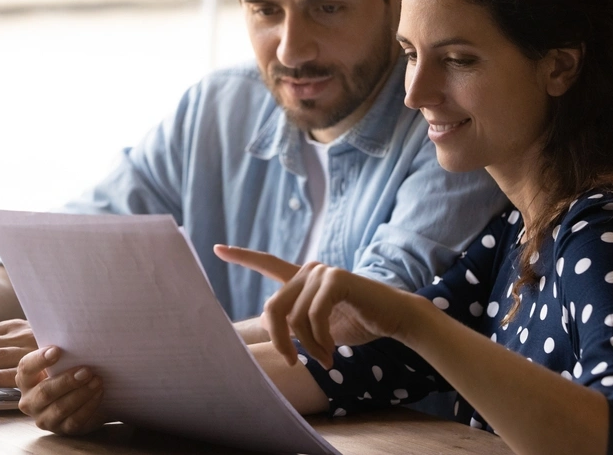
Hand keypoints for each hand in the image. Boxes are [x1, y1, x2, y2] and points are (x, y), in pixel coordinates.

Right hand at [16, 346, 105, 434]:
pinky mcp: (62, 429)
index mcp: (26, 380)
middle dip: (67, 381)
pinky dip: (88, 406)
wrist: (81, 396)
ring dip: (81, 393)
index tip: (57, 350)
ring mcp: (44, 418)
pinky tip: (98, 393)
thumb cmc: (67, 372)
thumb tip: (76, 340)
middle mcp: (30, 402)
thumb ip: (62, 353)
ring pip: (60, 408)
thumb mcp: (61, 362)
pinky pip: (74, 420)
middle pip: (45, 392)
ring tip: (97, 380)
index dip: (40, 359)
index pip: (26, 369)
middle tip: (87, 370)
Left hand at [214, 245, 418, 367]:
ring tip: (325, 358)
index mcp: (302, 278)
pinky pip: (314, 316)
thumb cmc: (357, 323)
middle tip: (293, 363)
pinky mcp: (336, 279)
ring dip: (309, 347)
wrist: (394, 319)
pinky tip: (333, 350)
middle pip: (273, 308)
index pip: (267, 263)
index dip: (242, 257)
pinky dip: (321, 340)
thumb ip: (295, 325)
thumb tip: (267, 328)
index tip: (218, 248)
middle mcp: (309, 270)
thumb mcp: (319, 328)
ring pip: (294, 318)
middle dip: (280, 341)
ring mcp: (322, 272)